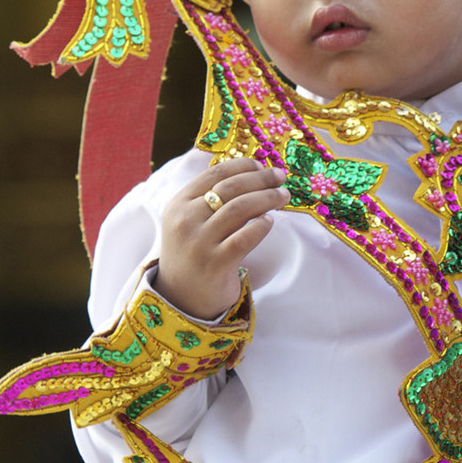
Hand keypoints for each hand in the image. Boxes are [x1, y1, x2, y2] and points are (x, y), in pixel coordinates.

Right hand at [155, 158, 289, 319]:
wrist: (182, 296)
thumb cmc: (194, 251)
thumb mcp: (190, 219)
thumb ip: (210, 196)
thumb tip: (249, 171)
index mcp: (179, 203)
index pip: (215, 174)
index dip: (243, 166)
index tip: (262, 165)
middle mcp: (185, 220)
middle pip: (231, 188)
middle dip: (261, 179)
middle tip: (280, 178)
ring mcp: (199, 243)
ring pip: (241, 208)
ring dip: (268, 198)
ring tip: (283, 196)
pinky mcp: (215, 264)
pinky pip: (244, 238)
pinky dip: (261, 226)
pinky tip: (270, 221)